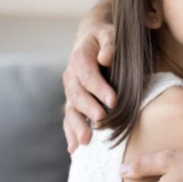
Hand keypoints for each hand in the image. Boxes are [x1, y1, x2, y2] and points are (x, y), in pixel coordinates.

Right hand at [63, 19, 116, 152]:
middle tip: (102, 120)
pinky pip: (69, 118)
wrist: (92, 39)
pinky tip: (74, 149)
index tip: (113, 101)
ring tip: (85, 141)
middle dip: (89, 109)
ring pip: (70, 110)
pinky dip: (70, 133)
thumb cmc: (105, 37)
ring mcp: (70, 91)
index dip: (99, 88)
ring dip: (77, 125)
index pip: (87, 75)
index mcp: (79, 58)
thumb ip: (109, 43)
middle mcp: (71, 76)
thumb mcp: (109, 33)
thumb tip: (105, 57)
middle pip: (77, 95)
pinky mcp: (72, 101)